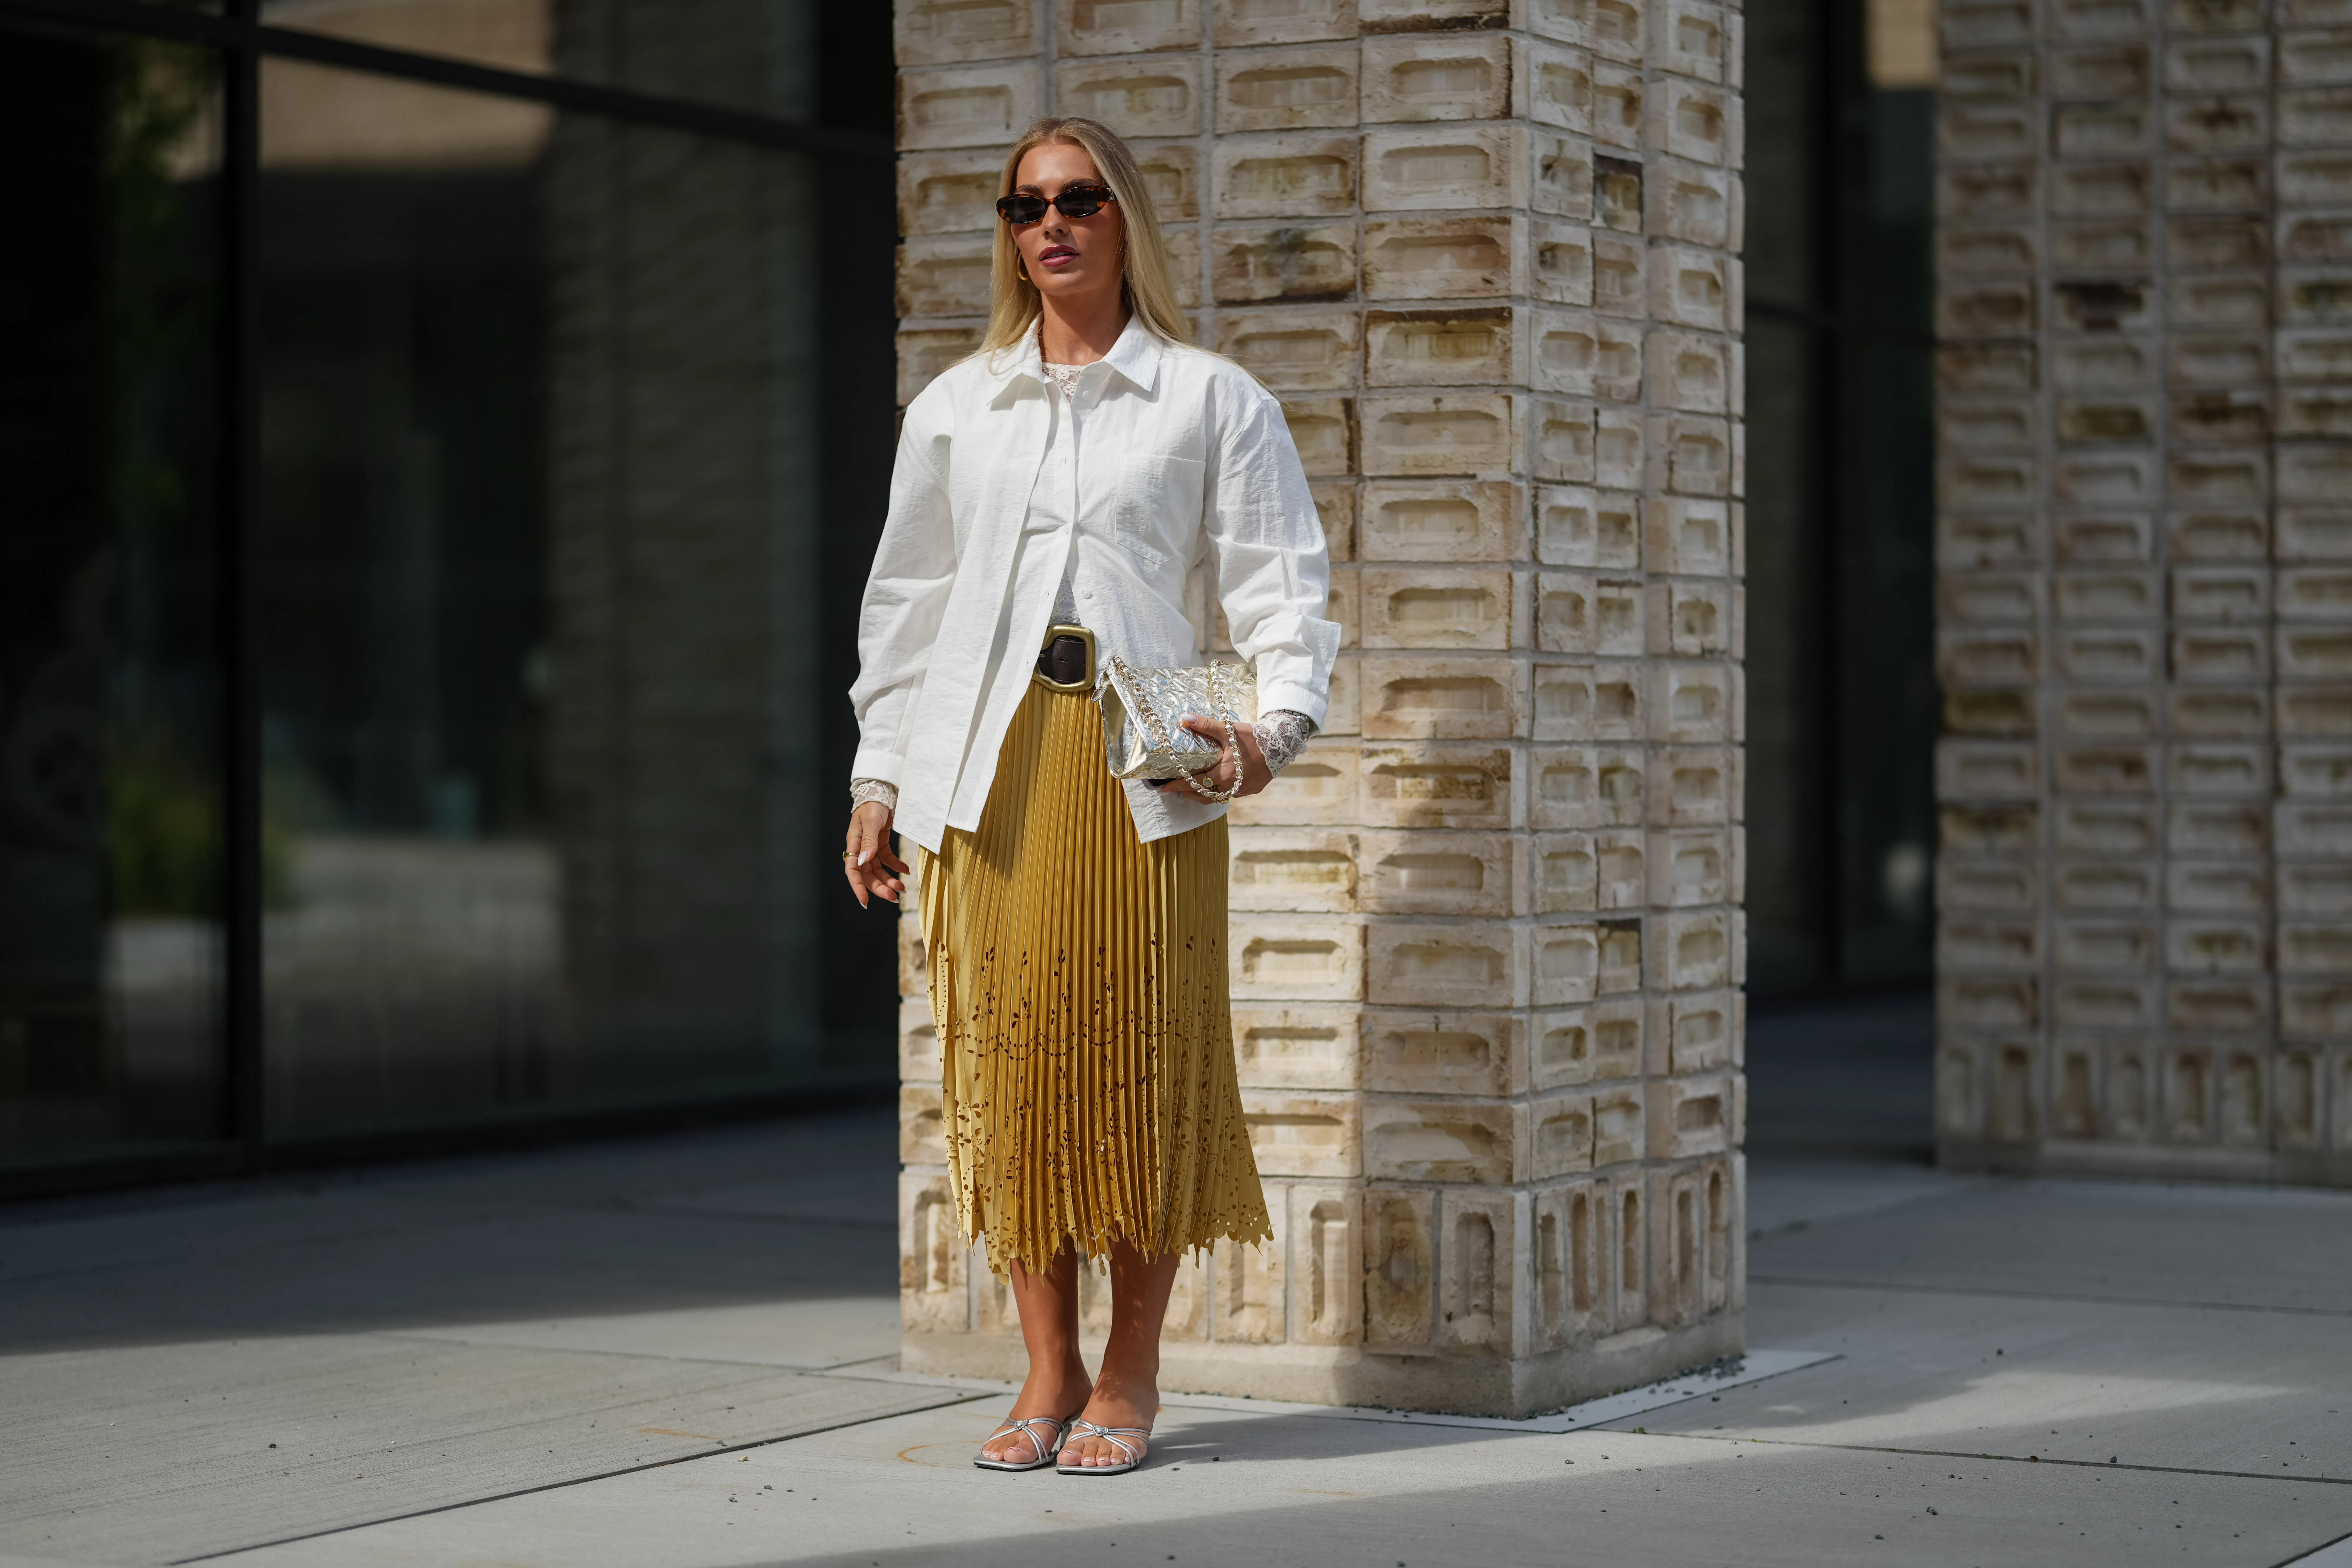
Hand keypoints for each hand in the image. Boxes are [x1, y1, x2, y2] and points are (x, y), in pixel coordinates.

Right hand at [844, 801, 908, 907]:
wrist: (881, 790)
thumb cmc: (873, 803)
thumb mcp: (871, 821)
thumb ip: (868, 841)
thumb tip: (864, 861)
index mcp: (854, 844)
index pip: (853, 871)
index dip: (858, 887)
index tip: (865, 902)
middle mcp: (860, 849)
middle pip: (867, 874)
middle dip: (879, 887)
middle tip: (894, 897)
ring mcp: (870, 847)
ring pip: (877, 870)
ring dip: (888, 880)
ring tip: (902, 888)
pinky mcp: (880, 843)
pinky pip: (887, 859)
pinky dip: (896, 866)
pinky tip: (906, 870)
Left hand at [1148, 714, 1271, 799]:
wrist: (1282, 744)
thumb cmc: (1253, 737)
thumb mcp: (1228, 730)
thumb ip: (1205, 725)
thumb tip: (1184, 718)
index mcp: (1225, 773)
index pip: (1195, 783)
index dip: (1178, 786)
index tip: (1164, 788)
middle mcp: (1233, 786)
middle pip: (1205, 794)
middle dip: (1189, 792)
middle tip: (1177, 788)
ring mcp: (1243, 790)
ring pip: (1219, 796)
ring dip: (1205, 792)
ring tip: (1194, 786)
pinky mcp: (1252, 790)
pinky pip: (1232, 793)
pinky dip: (1221, 789)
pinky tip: (1217, 781)